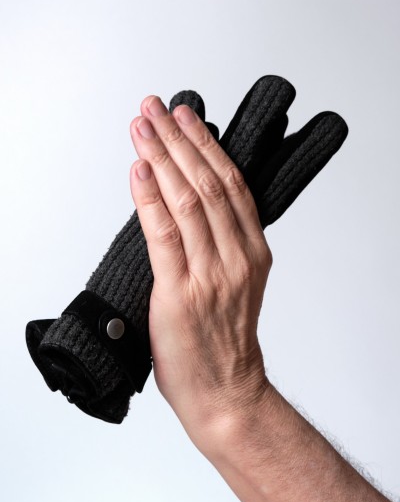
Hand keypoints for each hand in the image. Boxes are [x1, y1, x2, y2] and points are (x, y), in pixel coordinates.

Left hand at [129, 95, 271, 449]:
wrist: (225, 393)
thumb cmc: (224, 344)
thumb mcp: (235, 286)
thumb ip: (220, 247)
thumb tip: (188, 209)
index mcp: (253, 254)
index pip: (231, 186)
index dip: (207, 147)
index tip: (187, 117)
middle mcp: (236, 259)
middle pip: (208, 184)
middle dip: (180, 140)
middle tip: (157, 108)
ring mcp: (211, 276)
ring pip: (188, 202)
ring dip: (162, 159)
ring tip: (143, 127)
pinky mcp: (181, 295)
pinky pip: (164, 236)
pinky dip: (150, 200)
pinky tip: (140, 172)